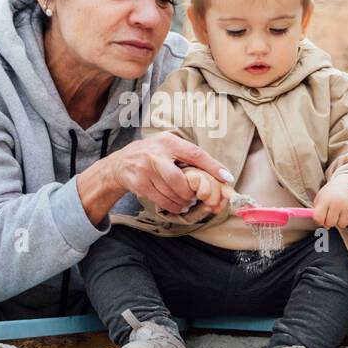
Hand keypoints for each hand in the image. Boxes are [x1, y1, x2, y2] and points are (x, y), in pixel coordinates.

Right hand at [86, 131, 235, 215]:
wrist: (121, 164)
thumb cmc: (152, 155)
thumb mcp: (168, 146)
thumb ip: (187, 155)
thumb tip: (217, 172)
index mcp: (168, 141)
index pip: (194, 154)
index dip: (212, 167)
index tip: (227, 178)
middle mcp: (155, 154)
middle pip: (179, 179)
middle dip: (191, 192)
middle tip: (197, 196)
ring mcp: (145, 170)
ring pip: (171, 193)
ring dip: (183, 201)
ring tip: (188, 201)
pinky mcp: (139, 184)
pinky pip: (162, 200)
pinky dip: (173, 206)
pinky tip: (178, 205)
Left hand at [313, 180, 347, 228]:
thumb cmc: (332, 193)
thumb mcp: (321, 198)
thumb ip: (317, 212)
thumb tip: (323, 226)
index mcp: (326, 199)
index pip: (318, 218)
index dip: (319, 220)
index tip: (322, 216)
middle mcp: (338, 202)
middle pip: (330, 223)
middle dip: (330, 220)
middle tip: (333, 212)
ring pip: (342, 225)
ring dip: (341, 220)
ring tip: (341, 211)